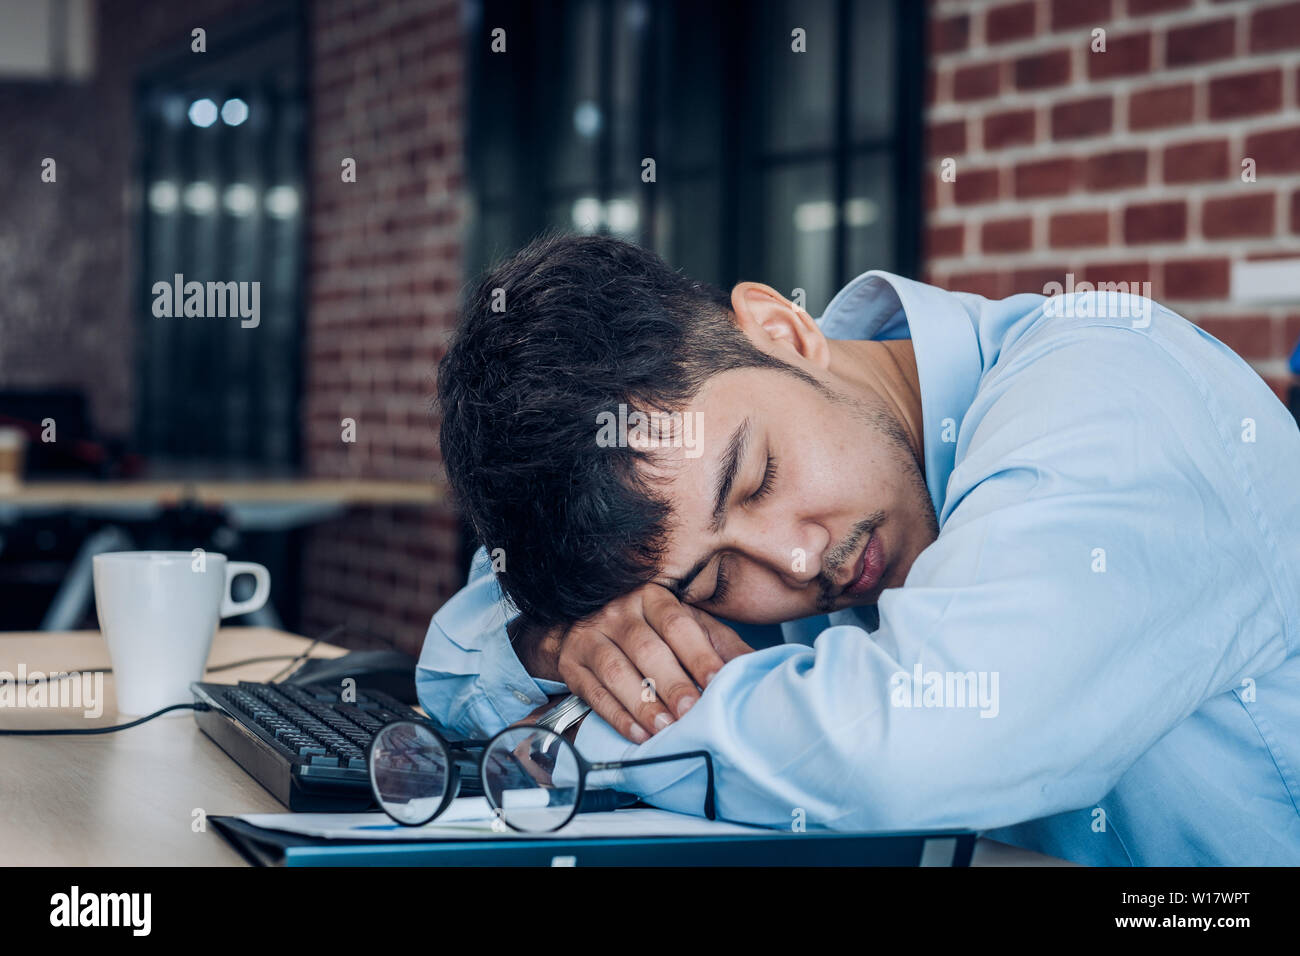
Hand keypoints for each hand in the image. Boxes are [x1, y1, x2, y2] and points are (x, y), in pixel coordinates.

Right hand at [555, 584, 752, 743]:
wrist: (587, 624)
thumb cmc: (649, 629)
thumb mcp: (688, 625)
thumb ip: (720, 644)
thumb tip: (757, 667)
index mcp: (653, 597)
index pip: (677, 624)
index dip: (698, 654)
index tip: (717, 682)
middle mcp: (619, 612)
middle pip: (646, 649)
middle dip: (671, 684)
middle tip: (691, 712)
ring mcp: (591, 636)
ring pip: (616, 671)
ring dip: (642, 704)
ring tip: (665, 728)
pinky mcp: (572, 664)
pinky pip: (593, 692)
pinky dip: (616, 716)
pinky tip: (637, 734)